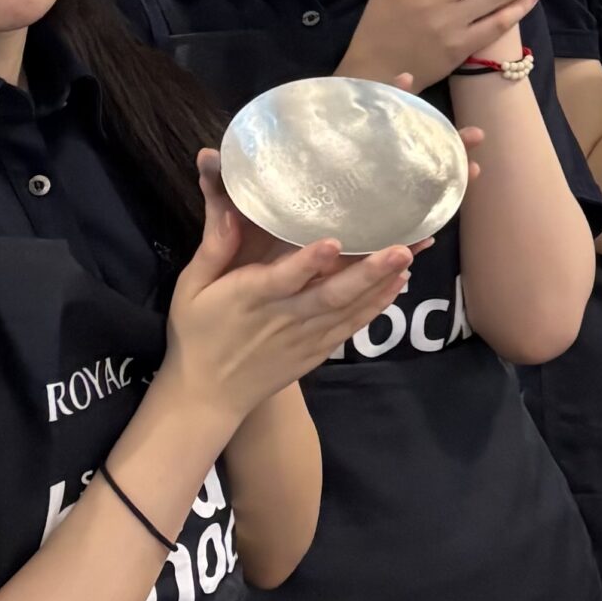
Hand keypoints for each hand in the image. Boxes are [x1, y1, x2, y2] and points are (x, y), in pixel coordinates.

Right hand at [163, 156, 414, 427]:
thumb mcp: (191, 286)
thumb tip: (230, 205)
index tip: (333, 243)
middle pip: (330, 295)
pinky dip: (376, 307)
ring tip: (410, 258)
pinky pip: (351, 327)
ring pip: (348, 310)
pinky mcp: (317, 351)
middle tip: (401, 250)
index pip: (282, 279)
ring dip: (381, 285)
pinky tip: (397, 284)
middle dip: (367, 273)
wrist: (209, 395)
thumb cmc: (198, 332)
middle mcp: (283, 318)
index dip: (307, 263)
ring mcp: (304, 338)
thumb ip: (215, 244)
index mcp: (248, 298)